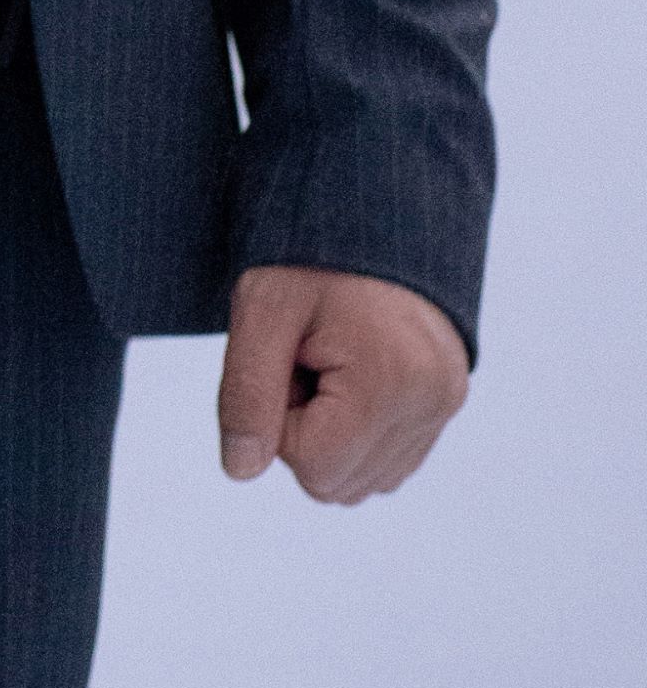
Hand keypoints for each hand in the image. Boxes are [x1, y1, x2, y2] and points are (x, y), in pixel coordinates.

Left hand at [217, 264, 469, 503]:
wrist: (371, 204)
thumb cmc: (310, 252)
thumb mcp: (262, 309)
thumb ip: (247, 394)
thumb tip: (241, 470)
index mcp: (392, 379)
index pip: (311, 464)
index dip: (278, 416)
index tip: (285, 356)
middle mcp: (432, 400)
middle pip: (337, 482)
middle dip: (303, 429)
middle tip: (304, 358)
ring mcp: (445, 404)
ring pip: (363, 480)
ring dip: (330, 432)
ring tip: (328, 360)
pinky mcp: (447, 401)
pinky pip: (389, 461)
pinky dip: (357, 432)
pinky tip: (351, 372)